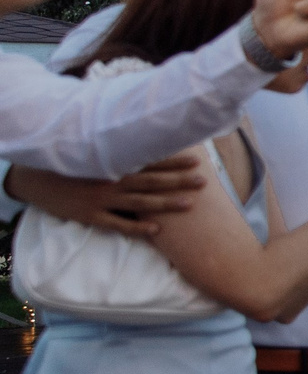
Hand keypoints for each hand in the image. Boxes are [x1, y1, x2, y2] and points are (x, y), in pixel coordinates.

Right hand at [5, 153, 204, 237]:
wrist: (37, 180)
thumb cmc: (71, 166)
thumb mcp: (94, 155)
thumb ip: (119, 153)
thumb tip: (146, 143)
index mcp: (114, 164)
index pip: (150, 161)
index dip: (174, 161)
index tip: (197, 160)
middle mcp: (112, 180)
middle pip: (151, 181)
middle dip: (179, 180)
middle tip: (204, 180)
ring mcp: (102, 199)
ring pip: (140, 203)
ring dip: (166, 203)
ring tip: (189, 203)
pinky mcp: (91, 215)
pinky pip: (117, 224)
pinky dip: (137, 227)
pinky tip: (156, 230)